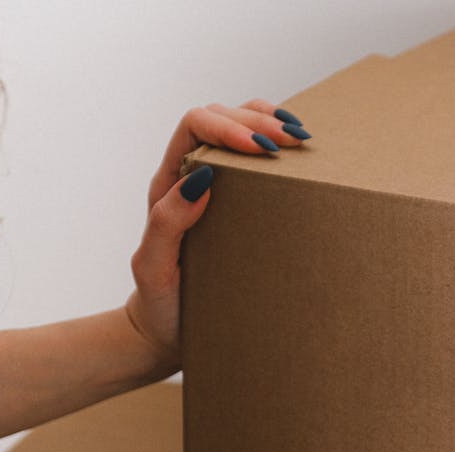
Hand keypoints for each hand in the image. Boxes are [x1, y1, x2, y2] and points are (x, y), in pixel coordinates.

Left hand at [126, 99, 308, 371]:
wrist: (166, 330)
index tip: (263, 149)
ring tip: (300, 137)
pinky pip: (255, 160)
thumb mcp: (154, 268)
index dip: (229, 127)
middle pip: (219, 116)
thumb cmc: (160, 303)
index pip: (195, 127)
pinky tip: (300, 152)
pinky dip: (277, 143)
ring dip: (270, 122)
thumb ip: (167, 224)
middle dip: (257, 120)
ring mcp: (217, 187)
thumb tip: (200, 179)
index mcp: (170, 184)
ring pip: (239, 127)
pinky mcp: (240, 203)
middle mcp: (191, 176)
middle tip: (293, 142)